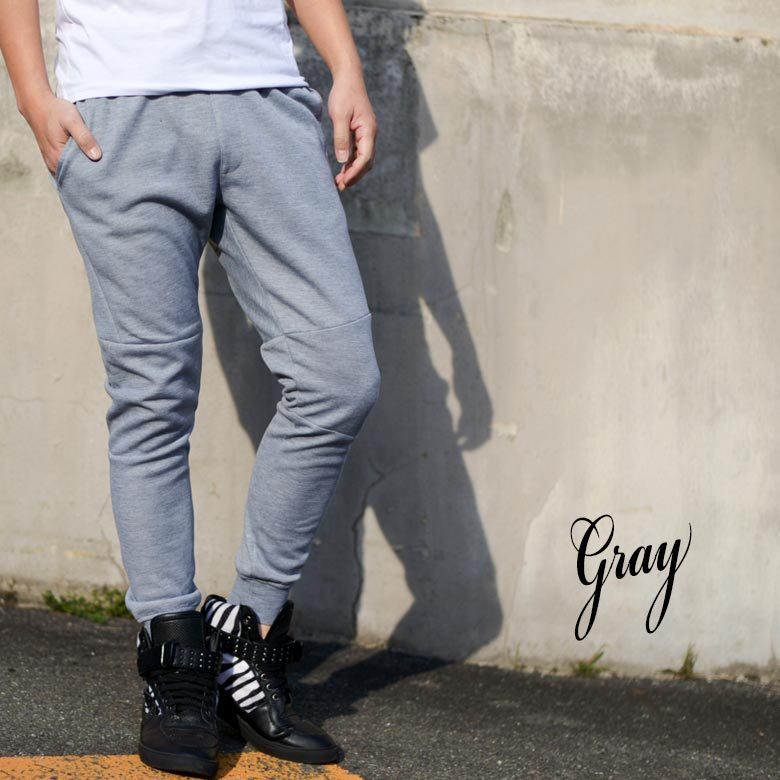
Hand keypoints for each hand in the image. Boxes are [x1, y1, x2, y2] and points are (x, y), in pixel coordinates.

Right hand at [21, 92, 101, 175]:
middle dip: (91, 176)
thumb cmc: (56, 110)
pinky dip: (77, 167)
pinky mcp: (53, 158)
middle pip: (76, 177)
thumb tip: (97, 156)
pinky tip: (88, 162)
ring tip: (100, 169)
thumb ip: (84, 137)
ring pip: (72, 173)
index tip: (106, 175)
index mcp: (57, 158)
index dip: (93, 177)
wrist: (37, 103)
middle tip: (106, 173)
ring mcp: (52, 162)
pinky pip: (67, 168)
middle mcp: (53, 164)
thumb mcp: (72, 120)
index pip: (80, 177)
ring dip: (84, 172)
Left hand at [327, 71, 376, 190]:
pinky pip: (357, 153)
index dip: (355, 171)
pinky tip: (341, 171)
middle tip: (340, 187)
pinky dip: (350, 163)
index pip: (365, 157)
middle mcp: (370, 135)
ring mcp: (365, 135)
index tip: (344, 181)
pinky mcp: (359, 133)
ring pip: (362, 159)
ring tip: (339, 183)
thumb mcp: (339, 115)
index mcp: (368, 130)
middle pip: (366, 162)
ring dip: (352, 171)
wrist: (348, 78)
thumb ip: (341, 138)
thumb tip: (342, 160)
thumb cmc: (344, 94)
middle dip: (354, 176)